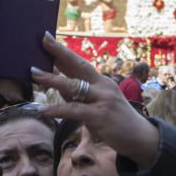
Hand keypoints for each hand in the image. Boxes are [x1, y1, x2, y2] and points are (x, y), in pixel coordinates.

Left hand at [31, 33, 159, 168]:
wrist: (140, 138)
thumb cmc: (115, 121)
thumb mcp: (96, 104)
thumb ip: (77, 94)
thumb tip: (55, 83)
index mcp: (101, 81)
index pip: (80, 62)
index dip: (63, 51)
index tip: (47, 38)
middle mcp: (103, 86)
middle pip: (78, 65)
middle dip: (60, 52)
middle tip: (43, 40)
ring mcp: (103, 100)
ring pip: (73, 86)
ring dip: (52, 79)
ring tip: (34, 74)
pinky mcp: (100, 116)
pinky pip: (74, 110)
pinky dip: (58, 109)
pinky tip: (43, 110)